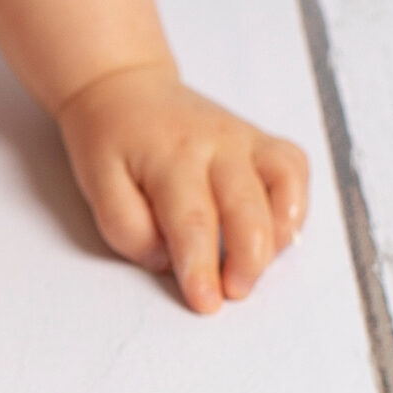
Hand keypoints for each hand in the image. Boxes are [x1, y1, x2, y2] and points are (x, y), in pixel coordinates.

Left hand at [56, 63, 309, 312]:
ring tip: (253, 270)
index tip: (205, 302)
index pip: (191, 222)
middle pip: (246, 209)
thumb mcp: (97, 185)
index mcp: (170, 158)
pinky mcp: (261, 140)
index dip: (201, 267)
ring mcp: (244, 139)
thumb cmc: (110, 143)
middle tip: (233, 293)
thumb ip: (126, 226)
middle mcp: (215, 145)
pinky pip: (294, 169)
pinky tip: (275, 234)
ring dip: (276, 238)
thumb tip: (165, 259)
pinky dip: (295, 205)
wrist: (123, 90)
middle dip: (246, 261)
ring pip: (282, 186)